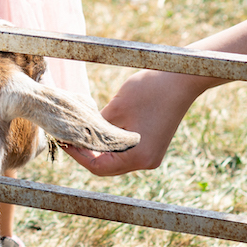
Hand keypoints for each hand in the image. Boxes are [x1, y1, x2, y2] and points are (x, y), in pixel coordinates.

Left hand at [60, 69, 206, 176]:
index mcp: (138, 157)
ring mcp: (152, 155)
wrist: (182, 79)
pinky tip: (99, 131)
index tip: (64, 142)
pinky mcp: (153, 145)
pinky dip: (111, 145)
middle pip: (108, 167)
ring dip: (99, 149)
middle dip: (87, 154)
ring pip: (117, 160)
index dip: (78, 156)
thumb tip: (80, 133)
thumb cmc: (150, 90)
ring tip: (81, 133)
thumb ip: (97, 126)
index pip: (99, 167)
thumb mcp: (116, 108)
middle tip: (68, 138)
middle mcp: (147, 162)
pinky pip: (127, 152)